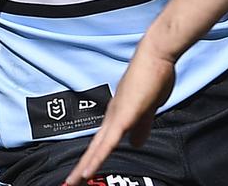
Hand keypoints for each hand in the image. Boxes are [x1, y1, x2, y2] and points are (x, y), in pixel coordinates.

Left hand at [62, 49, 176, 185]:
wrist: (157, 54)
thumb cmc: (156, 75)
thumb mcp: (150, 107)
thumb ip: (142, 126)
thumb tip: (136, 143)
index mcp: (118, 114)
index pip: (103, 142)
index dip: (93, 158)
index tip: (85, 173)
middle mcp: (112, 115)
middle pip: (94, 148)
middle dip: (82, 168)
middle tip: (70, 184)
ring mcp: (116, 116)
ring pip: (96, 149)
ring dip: (84, 168)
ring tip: (72, 183)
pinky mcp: (123, 117)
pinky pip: (107, 144)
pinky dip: (96, 160)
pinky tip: (87, 172)